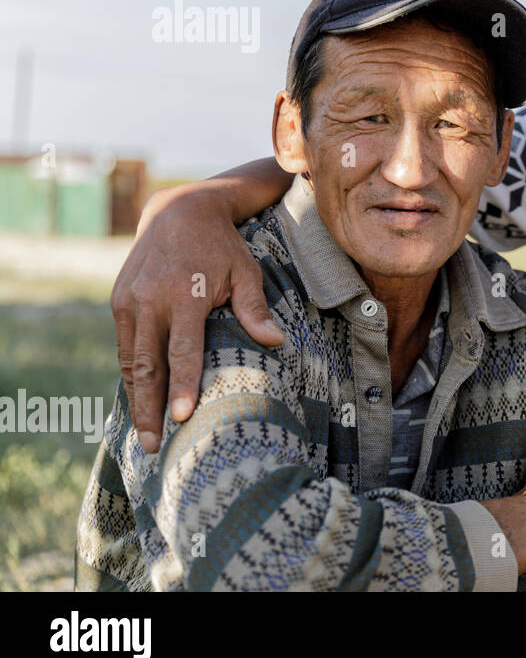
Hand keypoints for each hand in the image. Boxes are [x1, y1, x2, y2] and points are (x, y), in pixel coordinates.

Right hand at [111, 183, 282, 452]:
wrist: (178, 211)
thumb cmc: (222, 247)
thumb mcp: (245, 271)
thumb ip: (254, 308)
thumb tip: (275, 342)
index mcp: (182, 294)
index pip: (182, 350)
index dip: (182, 385)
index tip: (182, 417)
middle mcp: (149, 299)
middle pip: (146, 365)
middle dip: (149, 408)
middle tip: (153, 445)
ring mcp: (128, 301)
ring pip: (129, 360)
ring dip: (135, 398)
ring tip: (145, 434)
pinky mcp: (118, 301)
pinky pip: (124, 346)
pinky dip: (130, 374)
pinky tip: (139, 400)